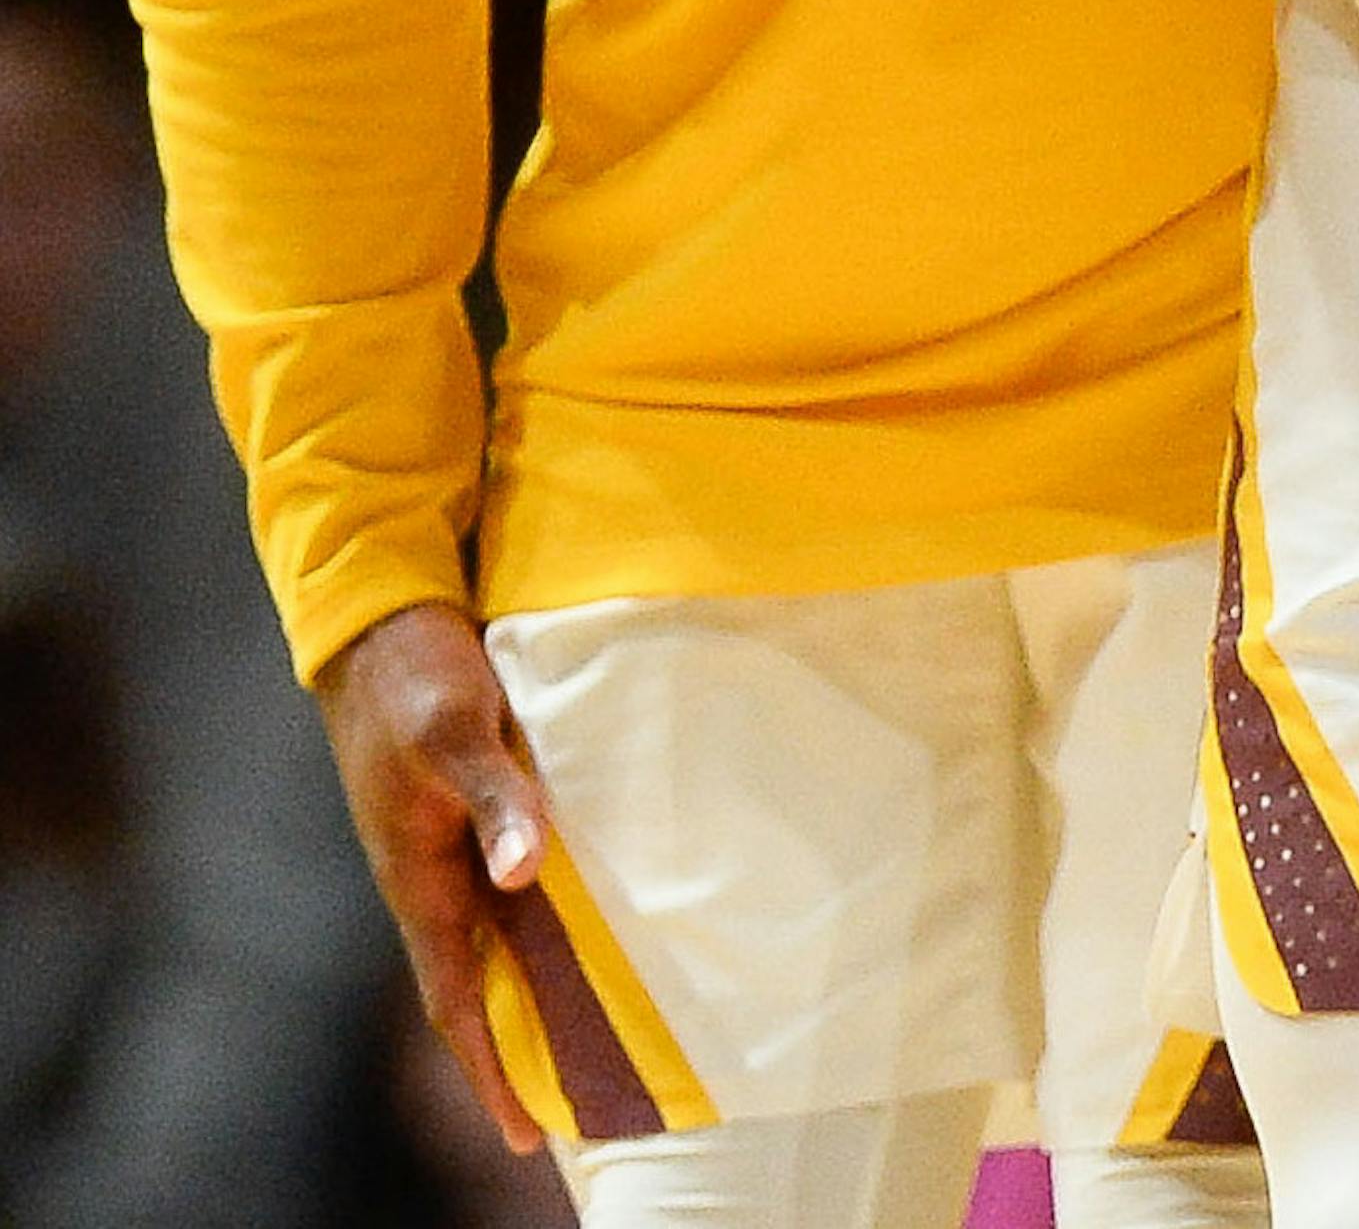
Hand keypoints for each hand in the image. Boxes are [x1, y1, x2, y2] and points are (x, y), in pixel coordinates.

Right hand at [315, 600, 551, 1155]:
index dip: (490, 1068)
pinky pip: (502, 885)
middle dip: (516, 1048)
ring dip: (532, 986)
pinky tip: (579, 920)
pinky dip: (536, 920)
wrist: (377, 614)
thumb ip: (495, 797)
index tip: (526, 1135)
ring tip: (587, 1034)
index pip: (455, 998)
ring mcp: (442, 842)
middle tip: (573, 1104)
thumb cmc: (413, 673)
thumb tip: (523, 875)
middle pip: (476, 983)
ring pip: (492, 936)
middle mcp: (428, 873)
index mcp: (416, 875)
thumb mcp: (456, 729)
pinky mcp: (462, 807)